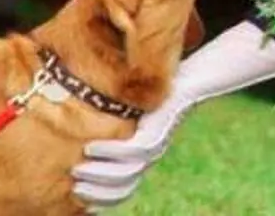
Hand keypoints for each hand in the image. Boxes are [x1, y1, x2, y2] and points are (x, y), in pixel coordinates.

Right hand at [68, 21, 274, 210]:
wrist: (199, 76)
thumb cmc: (169, 88)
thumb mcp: (140, 108)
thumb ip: (121, 119)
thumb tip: (93, 124)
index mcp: (148, 151)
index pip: (125, 188)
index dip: (104, 198)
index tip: (81, 199)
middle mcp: (154, 153)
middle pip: (124, 186)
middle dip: (97, 193)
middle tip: (74, 189)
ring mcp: (158, 143)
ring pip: (125, 173)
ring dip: (99, 175)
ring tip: (78, 171)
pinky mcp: (159, 130)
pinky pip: (131, 151)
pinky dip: (109, 153)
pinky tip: (90, 148)